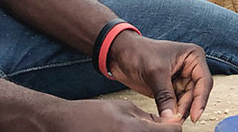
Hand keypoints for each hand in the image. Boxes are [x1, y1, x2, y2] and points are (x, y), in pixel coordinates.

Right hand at [48, 99, 182, 131]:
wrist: (65, 124)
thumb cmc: (91, 114)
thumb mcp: (123, 108)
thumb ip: (148, 117)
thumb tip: (168, 122)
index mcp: (136, 131)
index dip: (173, 125)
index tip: (169, 121)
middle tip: (154, 125)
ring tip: (136, 127)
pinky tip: (128, 131)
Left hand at [106, 32, 212, 123]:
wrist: (120, 55)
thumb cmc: (139, 52)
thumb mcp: (155, 72)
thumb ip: (165, 95)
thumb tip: (172, 115)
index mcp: (193, 57)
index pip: (204, 81)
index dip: (201, 99)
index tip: (195, 115)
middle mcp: (190, 68)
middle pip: (197, 93)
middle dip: (188, 107)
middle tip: (177, 119)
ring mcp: (181, 80)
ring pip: (187, 101)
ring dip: (180, 111)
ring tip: (171, 119)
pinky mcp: (170, 89)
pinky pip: (176, 104)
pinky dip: (172, 112)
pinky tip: (167, 117)